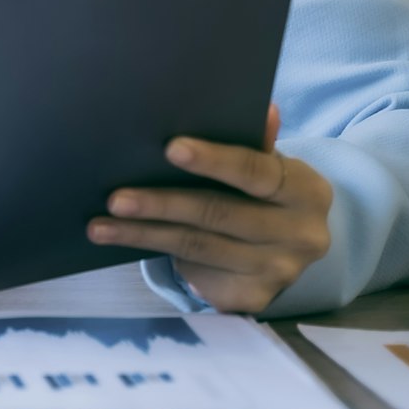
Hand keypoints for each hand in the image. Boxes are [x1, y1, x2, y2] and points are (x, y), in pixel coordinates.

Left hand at [85, 103, 332, 312]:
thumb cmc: (268, 191)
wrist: (290, 245)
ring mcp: (278, 272)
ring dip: (144, 236)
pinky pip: (197, 275)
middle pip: (219, 215)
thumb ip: (259, 142)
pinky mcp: (252, 298)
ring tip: (100, 226)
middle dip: (162, 205)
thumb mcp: (270, 165)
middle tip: (115, 198)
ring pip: (198, 248)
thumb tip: (263, 110)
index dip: (213, 160)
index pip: (256, 172)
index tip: (170, 148)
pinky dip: (158, 257)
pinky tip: (124, 246)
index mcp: (307, 192)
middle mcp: (301, 237)